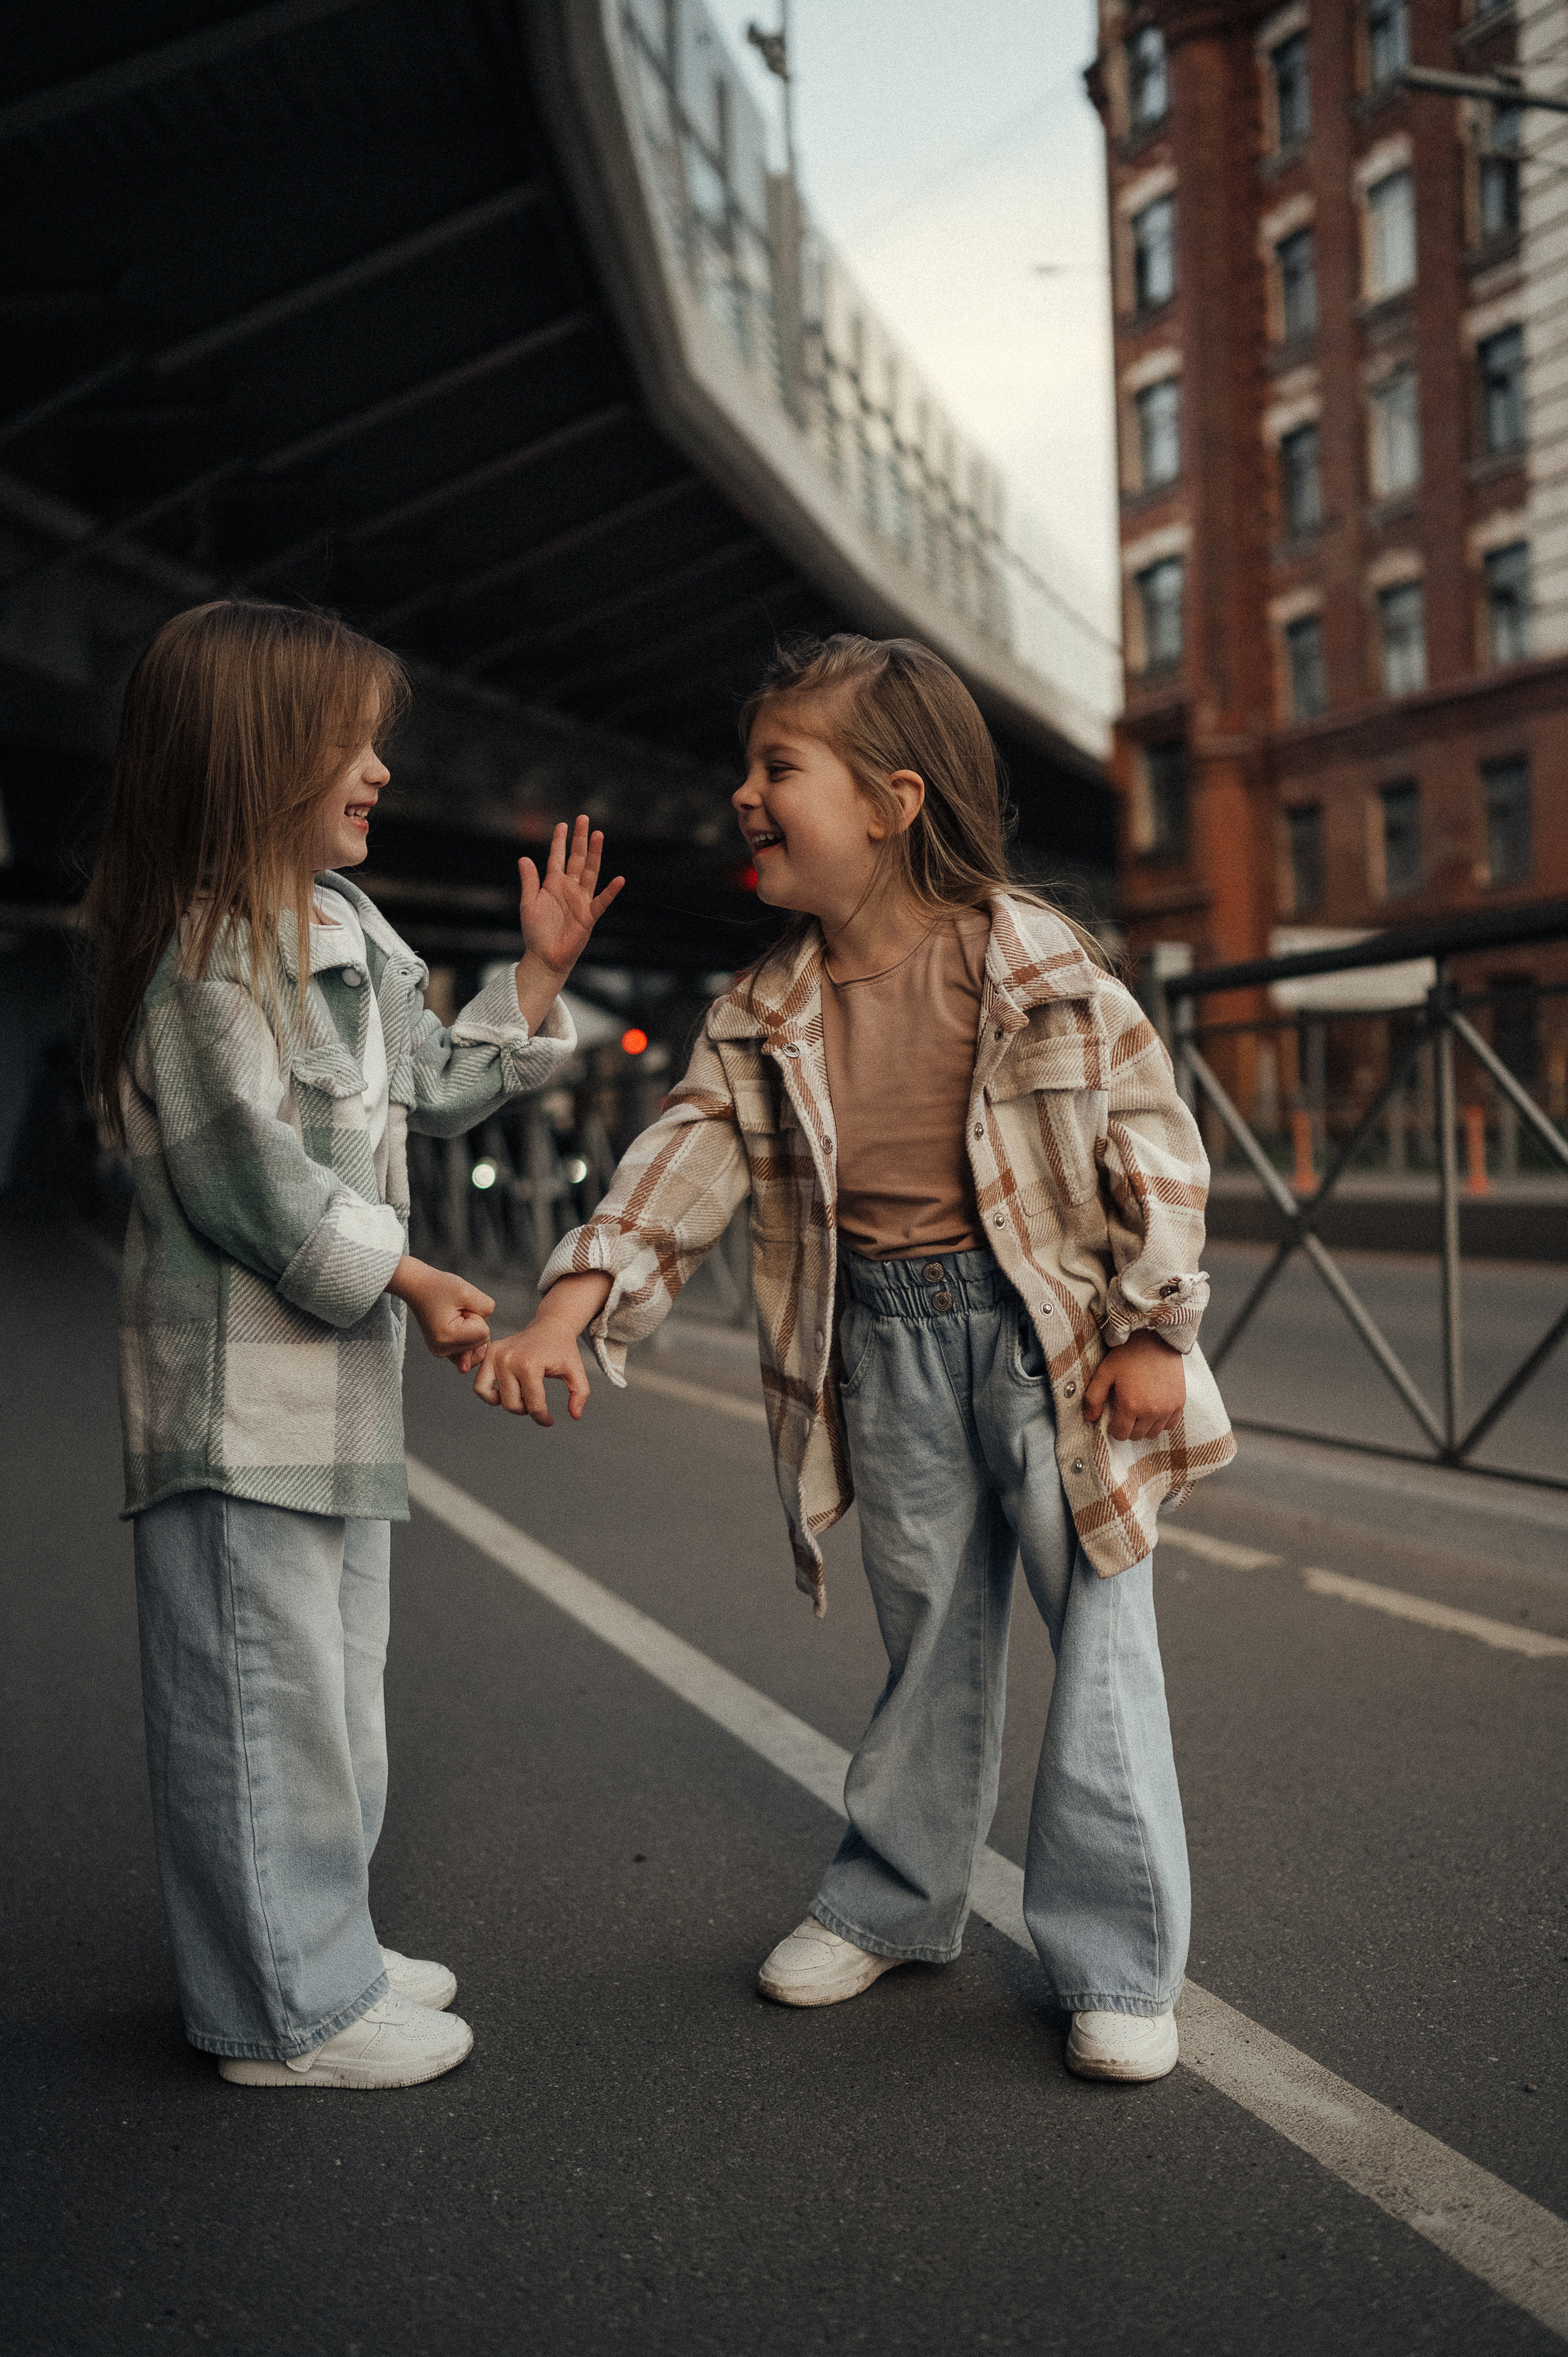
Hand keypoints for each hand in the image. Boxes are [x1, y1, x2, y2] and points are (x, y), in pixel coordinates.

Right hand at [386, 1256, 494, 1371]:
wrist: (416, 1286)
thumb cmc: (438, 1286)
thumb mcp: (467, 1291)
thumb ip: (486, 1308)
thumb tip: (486, 1333)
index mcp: (447, 1338)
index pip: (484, 1333)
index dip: (476, 1315)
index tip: (458, 1306)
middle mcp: (442, 1350)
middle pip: (481, 1340)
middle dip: (474, 1322)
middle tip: (454, 1310)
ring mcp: (441, 1352)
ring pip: (477, 1343)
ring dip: (470, 1327)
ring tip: (452, 1315)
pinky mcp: (443, 1350)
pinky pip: (468, 1347)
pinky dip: (467, 1335)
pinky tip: (454, 1324)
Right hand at [473, 1271, 611, 1423]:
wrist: (550, 1326)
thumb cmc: (562, 1350)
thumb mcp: (576, 1372)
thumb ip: (580, 1394)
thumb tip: (575, 1416)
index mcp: (530, 1363)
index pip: (534, 1404)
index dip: (543, 1418)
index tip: (550, 1420)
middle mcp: (508, 1359)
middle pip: (512, 1405)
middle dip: (527, 1410)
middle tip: (537, 1401)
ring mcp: (496, 1355)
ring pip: (493, 1399)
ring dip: (509, 1403)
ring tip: (521, 1396)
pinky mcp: (488, 1354)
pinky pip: (480, 1386)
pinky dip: (490, 1395)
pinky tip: (506, 1390)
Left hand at [514, 817, 624, 1030]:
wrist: (544, 957)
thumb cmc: (536, 932)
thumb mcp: (529, 903)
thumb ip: (529, 881)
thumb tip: (524, 858)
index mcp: (553, 885)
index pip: (557, 858)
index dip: (559, 842)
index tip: (562, 824)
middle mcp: (569, 889)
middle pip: (577, 859)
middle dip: (580, 839)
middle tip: (583, 819)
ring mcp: (580, 901)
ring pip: (590, 872)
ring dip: (594, 854)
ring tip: (598, 835)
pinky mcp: (588, 916)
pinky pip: (602, 901)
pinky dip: (610, 892)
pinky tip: (619, 880)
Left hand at [1083, 1331, 1185, 1441]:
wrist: (1157, 1339)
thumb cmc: (1128, 1354)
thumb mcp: (1105, 1373)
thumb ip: (1094, 1398)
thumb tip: (1090, 1418)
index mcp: (1131, 1405)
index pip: (1120, 1434)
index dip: (1114, 1427)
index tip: (1113, 1417)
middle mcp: (1151, 1411)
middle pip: (1137, 1435)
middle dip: (1128, 1427)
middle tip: (1125, 1412)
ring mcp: (1168, 1408)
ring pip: (1153, 1433)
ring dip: (1144, 1426)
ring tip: (1139, 1410)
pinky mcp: (1179, 1403)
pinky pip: (1170, 1425)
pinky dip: (1161, 1422)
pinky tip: (1154, 1410)